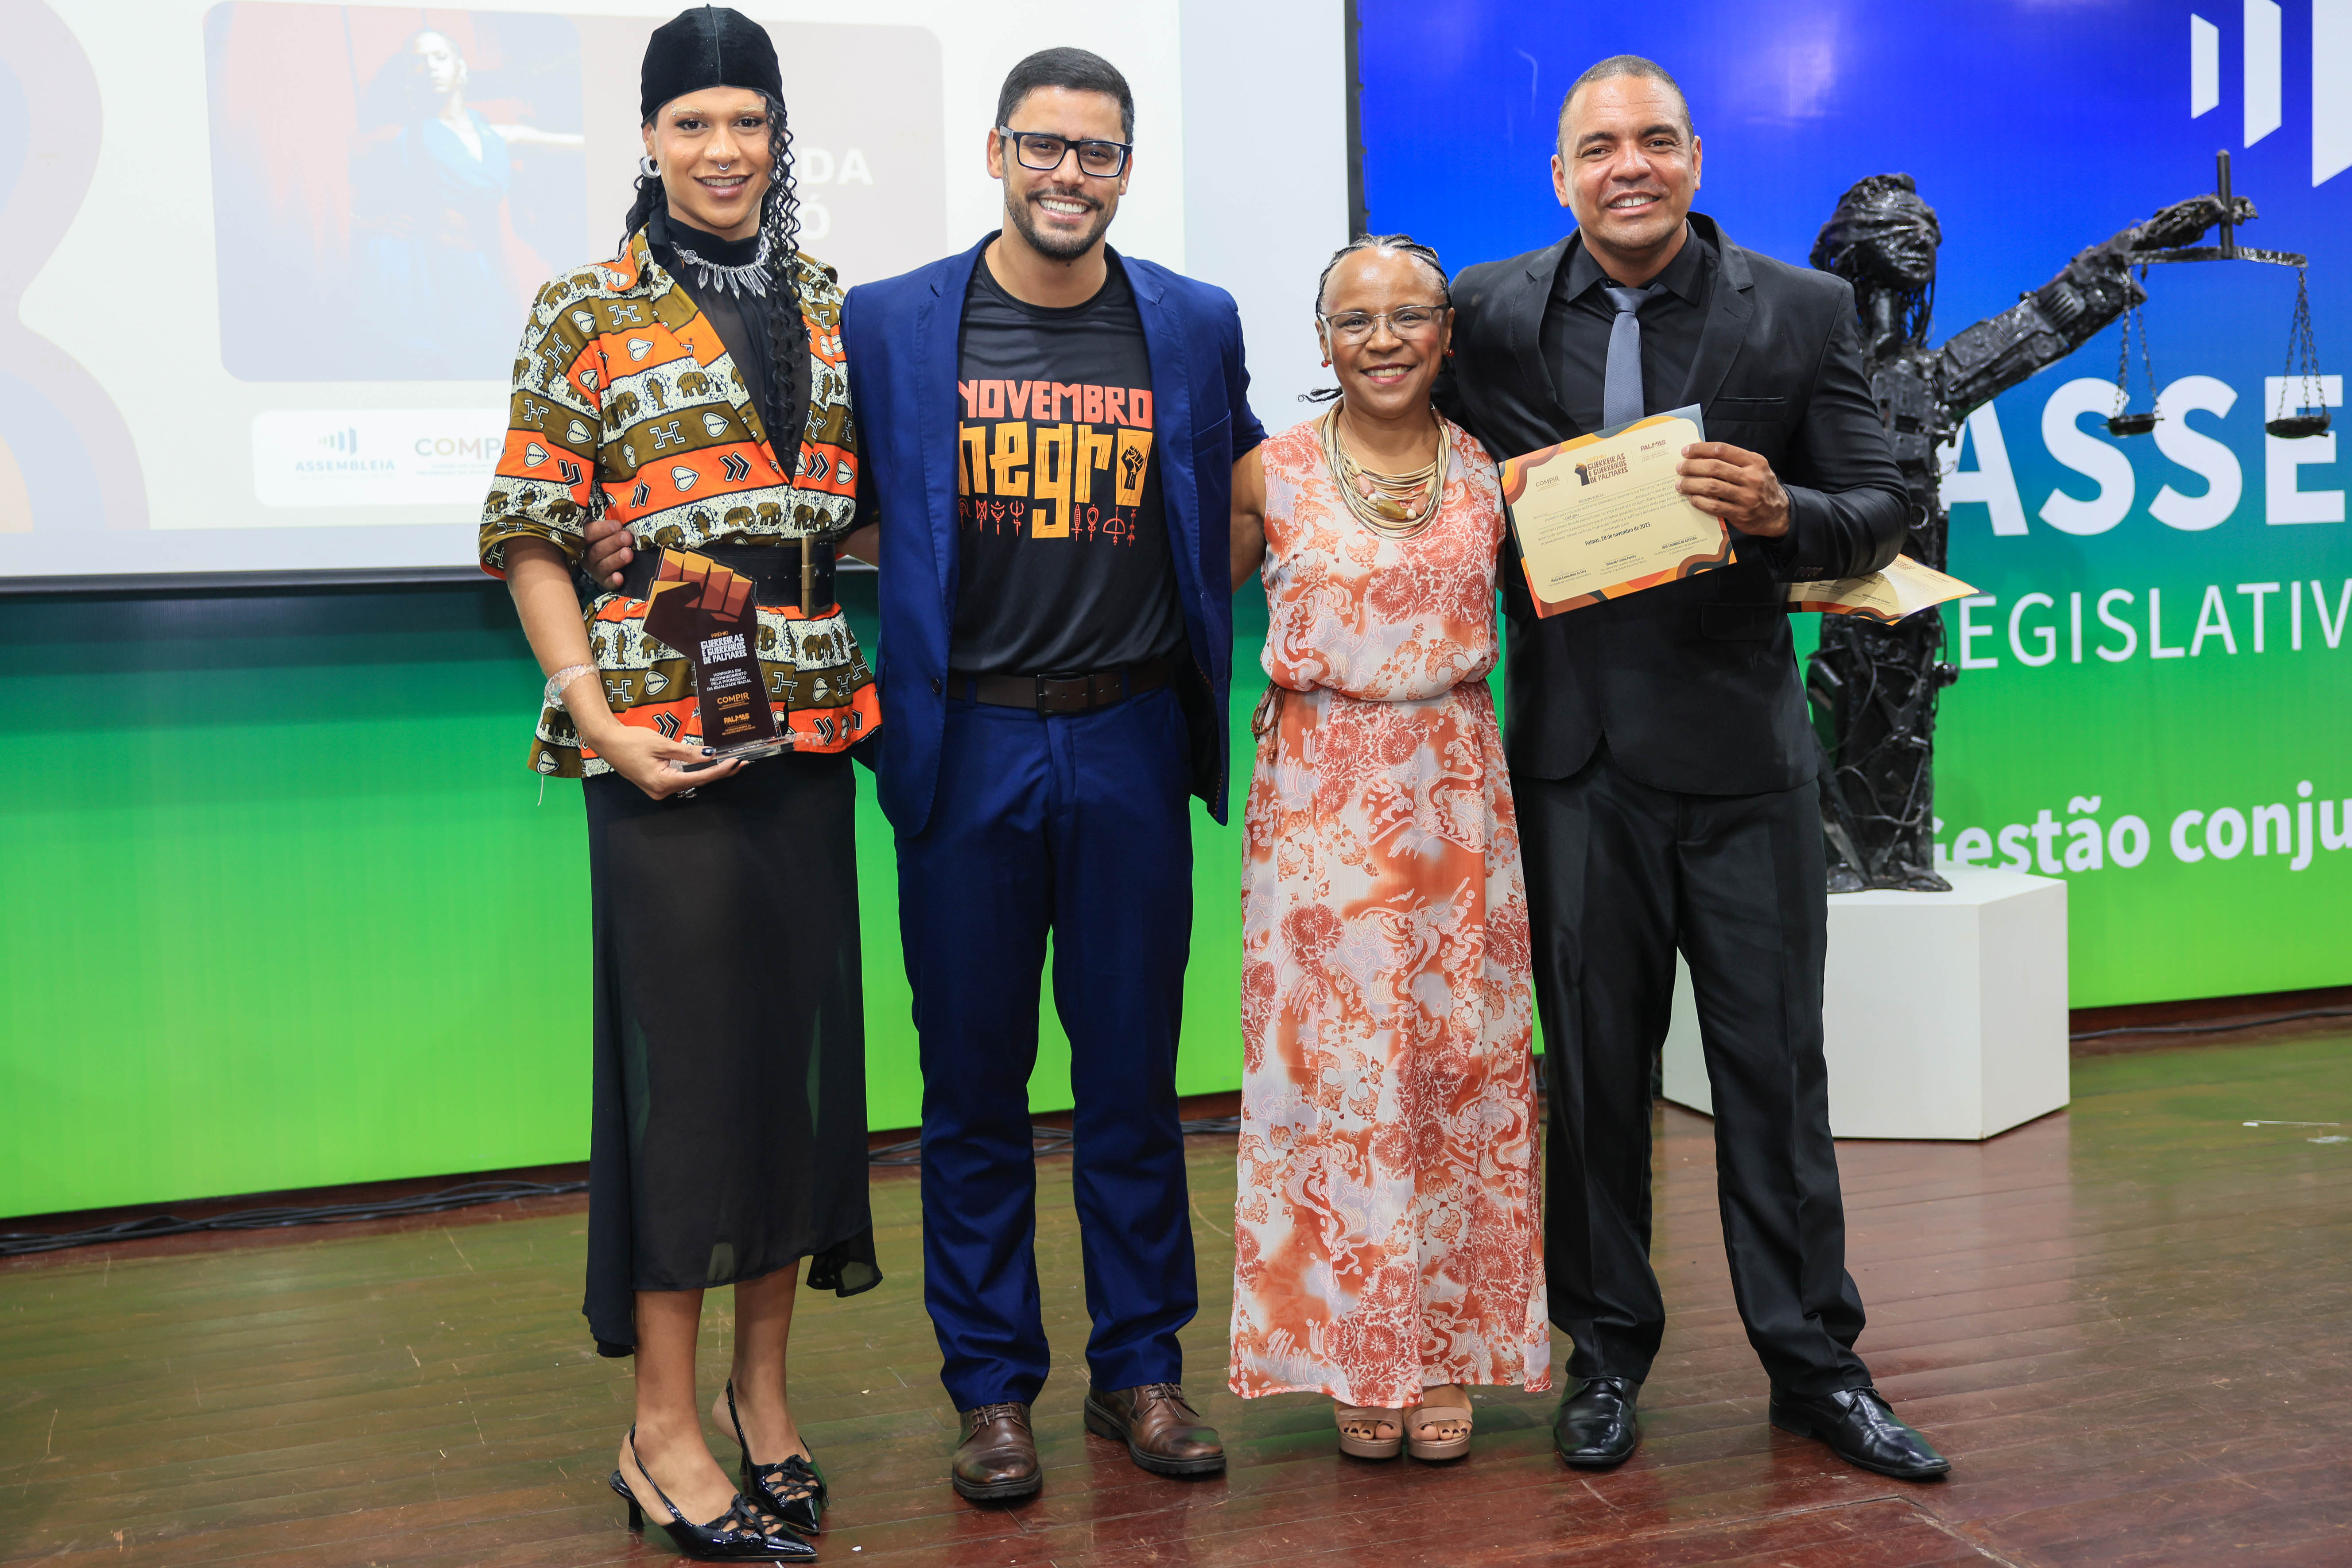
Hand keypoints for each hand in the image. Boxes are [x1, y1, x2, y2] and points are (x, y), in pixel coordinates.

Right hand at [578, 718, 744, 799]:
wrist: (607, 742)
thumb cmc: (630, 741)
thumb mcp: (662, 744)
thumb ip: (688, 752)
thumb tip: (710, 754)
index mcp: (662, 783)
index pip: (698, 778)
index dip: (719, 770)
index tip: (735, 762)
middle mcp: (661, 791)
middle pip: (697, 782)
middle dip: (719, 772)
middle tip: (741, 763)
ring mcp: (659, 790)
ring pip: (690, 781)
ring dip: (709, 773)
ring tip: (730, 764)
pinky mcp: (657, 784)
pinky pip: (681, 779)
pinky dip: (696, 772)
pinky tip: (709, 766)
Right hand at [583, 507, 635, 588]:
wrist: (610, 549)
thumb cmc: (609, 531)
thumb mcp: (605, 523)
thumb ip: (608, 517)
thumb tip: (621, 505)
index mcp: (583, 538)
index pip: (588, 534)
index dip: (602, 530)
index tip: (618, 525)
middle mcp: (586, 554)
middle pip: (596, 550)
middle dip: (613, 543)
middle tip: (627, 537)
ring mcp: (594, 569)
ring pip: (602, 565)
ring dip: (616, 559)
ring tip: (629, 553)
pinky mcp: (604, 580)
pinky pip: (607, 583)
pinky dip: (613, 581)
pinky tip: (620, 578)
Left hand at [1677, 441, 1789, 537]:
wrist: (1778, 513)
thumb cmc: (1761, 486)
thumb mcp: (1755, 468)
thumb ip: (1734, 460)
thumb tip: (1701, 454)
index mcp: (1755, 461)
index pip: (1722, 450)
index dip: (1700, 449)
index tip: (1686, 451)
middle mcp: (1752, 477)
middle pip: (1714, 467)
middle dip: (1692, 466)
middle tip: (1680, 468)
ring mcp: (1746, 497)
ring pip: (1711, 487)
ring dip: (1691, 484)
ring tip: (1681, 484)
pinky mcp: (1740, 514)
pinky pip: (1713, 506)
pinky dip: (1699, 501)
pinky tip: (1692, 498)